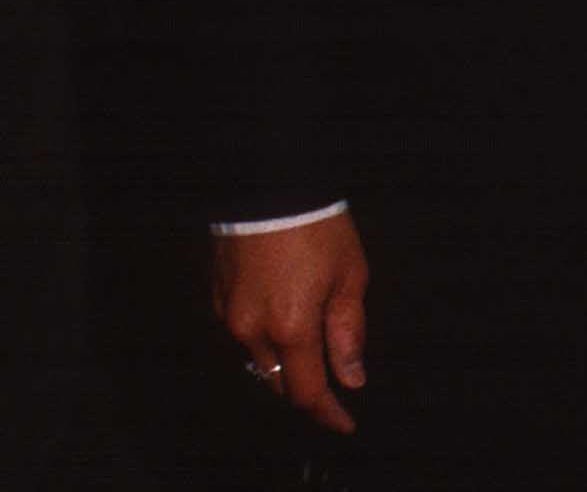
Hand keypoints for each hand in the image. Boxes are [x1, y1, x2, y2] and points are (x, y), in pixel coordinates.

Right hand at [213, 216, 369, 433]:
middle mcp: (252, 330)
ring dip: (284, 357)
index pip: (306, 393)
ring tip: (310, 334)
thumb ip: (347, 332)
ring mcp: (229, 315)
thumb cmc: (317, 224)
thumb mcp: (349, 274)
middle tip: (332, 375)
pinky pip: (241, 332)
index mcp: (290, 327)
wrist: (271, 181)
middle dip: (306, 383)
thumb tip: (350, 378)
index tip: (344, 423)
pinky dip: (263, 333)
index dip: (326, 413)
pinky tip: (282, 309)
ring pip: (259, 358)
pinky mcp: (216, 297)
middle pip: (280, 381)